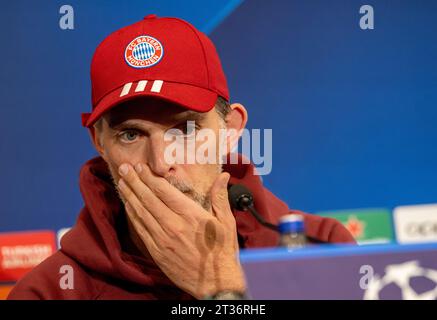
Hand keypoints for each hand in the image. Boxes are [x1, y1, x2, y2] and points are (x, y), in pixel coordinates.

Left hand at [117, 163, 245, 298]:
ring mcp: (163, 239)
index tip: (141, 166)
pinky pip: (141, 229)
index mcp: (191, 215)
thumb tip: (223, 176)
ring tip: (122, 182)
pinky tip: (128, 205)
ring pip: (141, 212)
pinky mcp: (157, 251)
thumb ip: (220, 197)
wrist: (215, 283)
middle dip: (135, 181)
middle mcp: (174, 225)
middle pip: (148, 198)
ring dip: (130, 195)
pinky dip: (133, 215)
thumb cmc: (223, 252)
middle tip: (124, 168)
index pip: (164, 191)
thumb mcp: (227, 222)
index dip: (149, 177)